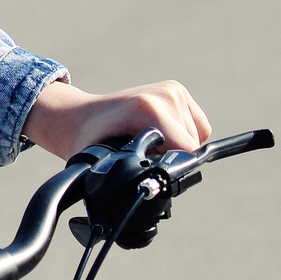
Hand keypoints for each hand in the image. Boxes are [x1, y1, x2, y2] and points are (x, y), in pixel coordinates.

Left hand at [23, 79, 211, 158]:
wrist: (81, 118)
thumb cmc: (90, 143)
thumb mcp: (108, 163)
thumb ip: (132, 175)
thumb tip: (151, 189)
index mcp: (147, 108)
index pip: (186, 150)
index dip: (171, 168)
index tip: (149, 168)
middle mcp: (164, 94)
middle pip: (192, 146)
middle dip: (171, 157)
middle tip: (143, 155)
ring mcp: (172, 90)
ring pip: (197, 138)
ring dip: (176, 147)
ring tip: (147, 143)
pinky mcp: (176, 90)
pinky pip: (199, 127)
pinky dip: (184, 136)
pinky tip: (159, 135)